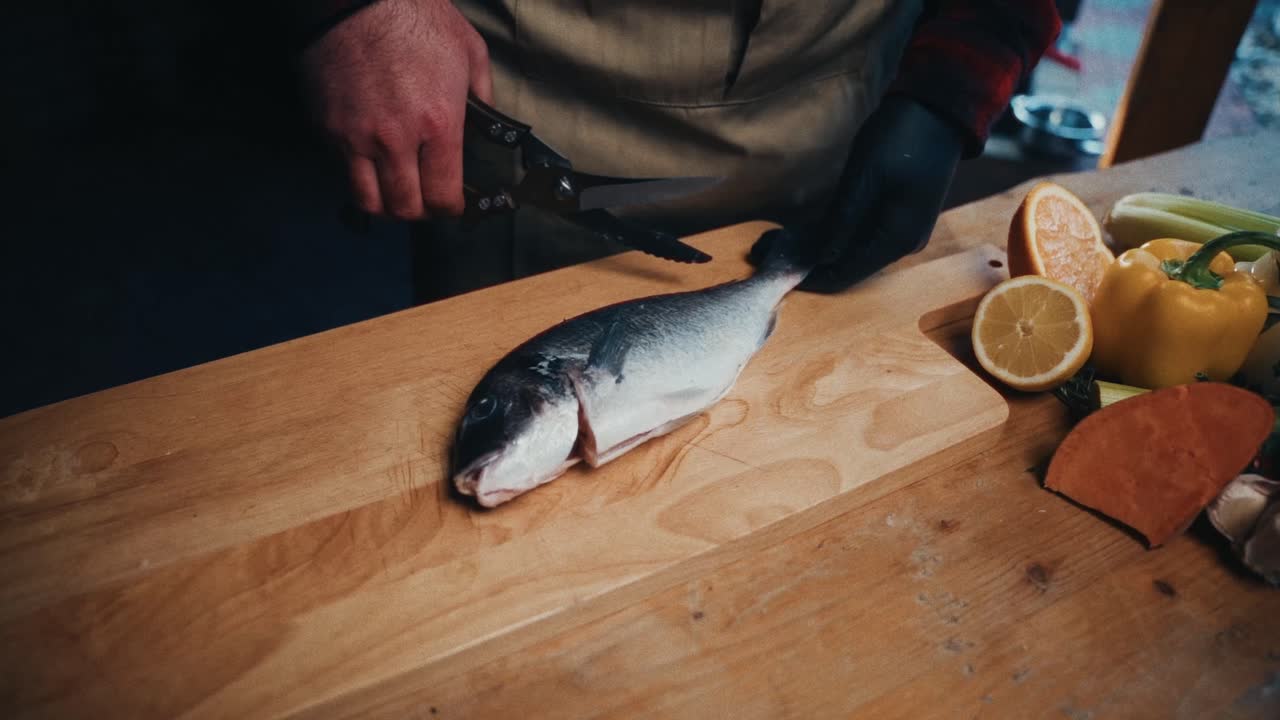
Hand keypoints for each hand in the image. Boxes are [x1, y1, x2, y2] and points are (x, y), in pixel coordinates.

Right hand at [301, 0, 491, 219]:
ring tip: (393, 192)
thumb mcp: (469, 53)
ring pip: (368, 201)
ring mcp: (356, 137)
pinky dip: (357, 176)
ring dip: (385, 205)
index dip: (450, 209)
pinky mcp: (327, 128)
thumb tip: (484, 126)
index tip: (451, 205)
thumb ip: (482, 97)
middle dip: (419, 212)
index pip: (443, 197)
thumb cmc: (415, 17)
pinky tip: (369, 161)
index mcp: (438, 126)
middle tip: (423, 201)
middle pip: (405, 208)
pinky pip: (342, 171)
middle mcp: (396, 140)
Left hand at [754, 96, 964, 292]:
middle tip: (760, 250)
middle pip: (846, 265)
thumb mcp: (865, 178)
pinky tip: (799, 231)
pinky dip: (830, 234)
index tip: (770, 269)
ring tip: (770, 240)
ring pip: (850, 250)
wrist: (939, 109)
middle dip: (804, 261)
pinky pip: (859, 236)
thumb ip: (841, 222)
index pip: (845, 274)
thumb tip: (819, 258)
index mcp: (897, 239)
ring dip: (813, 247)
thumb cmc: (903, 138)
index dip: (808, 276)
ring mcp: (901, 232)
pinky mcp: (896, 217)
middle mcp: (901, 244)